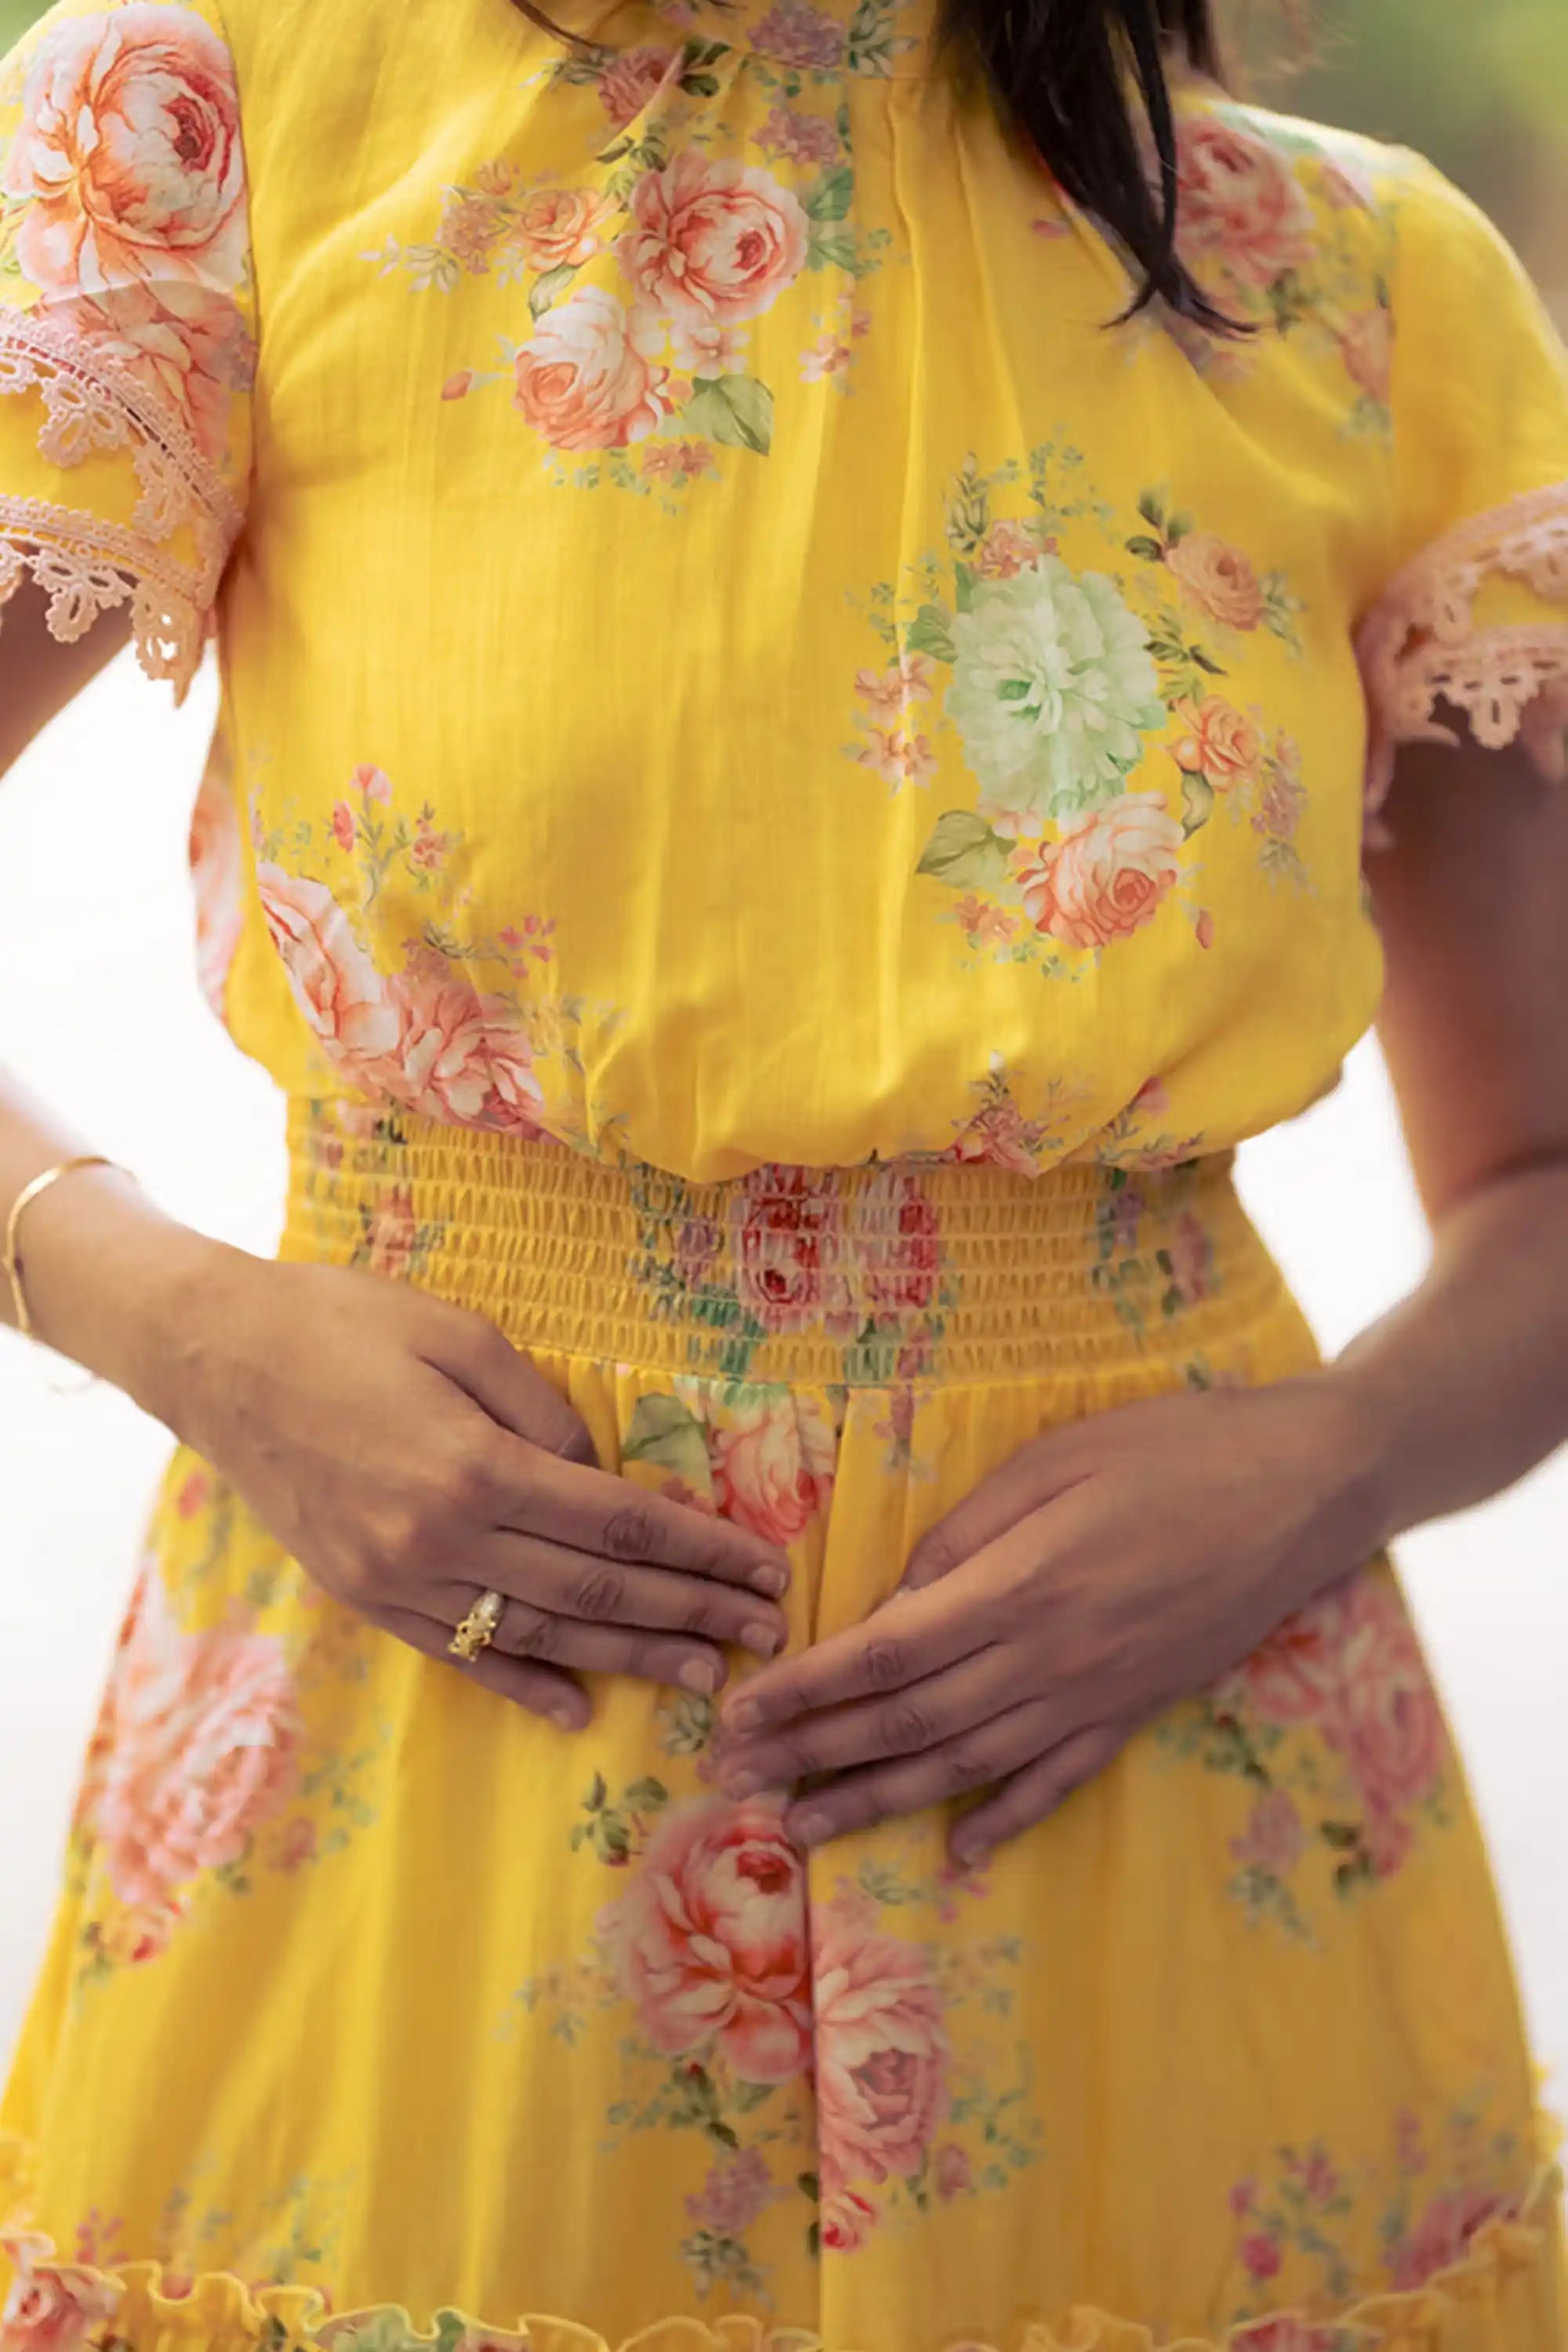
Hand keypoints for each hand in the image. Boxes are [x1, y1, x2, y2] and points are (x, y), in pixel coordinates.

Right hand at [153, 1243, 790, 1728]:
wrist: (216, 1358)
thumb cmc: (343, 1323)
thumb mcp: (459, 1333)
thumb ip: (542, 1410)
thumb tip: (599, 1473)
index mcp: (476, 1466)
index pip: (619, 1524)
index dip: (702, 1551)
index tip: (766, 1568)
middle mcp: (442, 1539)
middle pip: (595, 1591)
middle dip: (693, 1613)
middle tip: (768, 1634)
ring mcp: (400, 1581)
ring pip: (541, 1635)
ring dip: (632, 1659)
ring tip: (706, 1675)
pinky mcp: (367, 1599)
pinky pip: (461, 1654)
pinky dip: (525, 1685)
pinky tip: (580, 1710)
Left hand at [714, 1376, 1385, 1861]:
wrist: (1306, 1489)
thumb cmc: (1173, 1449)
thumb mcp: (1052, 1461)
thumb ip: (965, 1535)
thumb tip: (895, 1601)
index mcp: (1016, 1587)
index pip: (881, 1657)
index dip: (802, 1691)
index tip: (736, 1715)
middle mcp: (1045, 1660)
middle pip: (905, 1724)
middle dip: (810, 1756)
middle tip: (732, 1785)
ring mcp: (1094, 1698)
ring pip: (964, 1768)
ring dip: (876, 1803)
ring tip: (804, 1832)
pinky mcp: (1137, 1712)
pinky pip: (1057, 1781)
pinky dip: (1005, 1821)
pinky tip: (961, 1854)